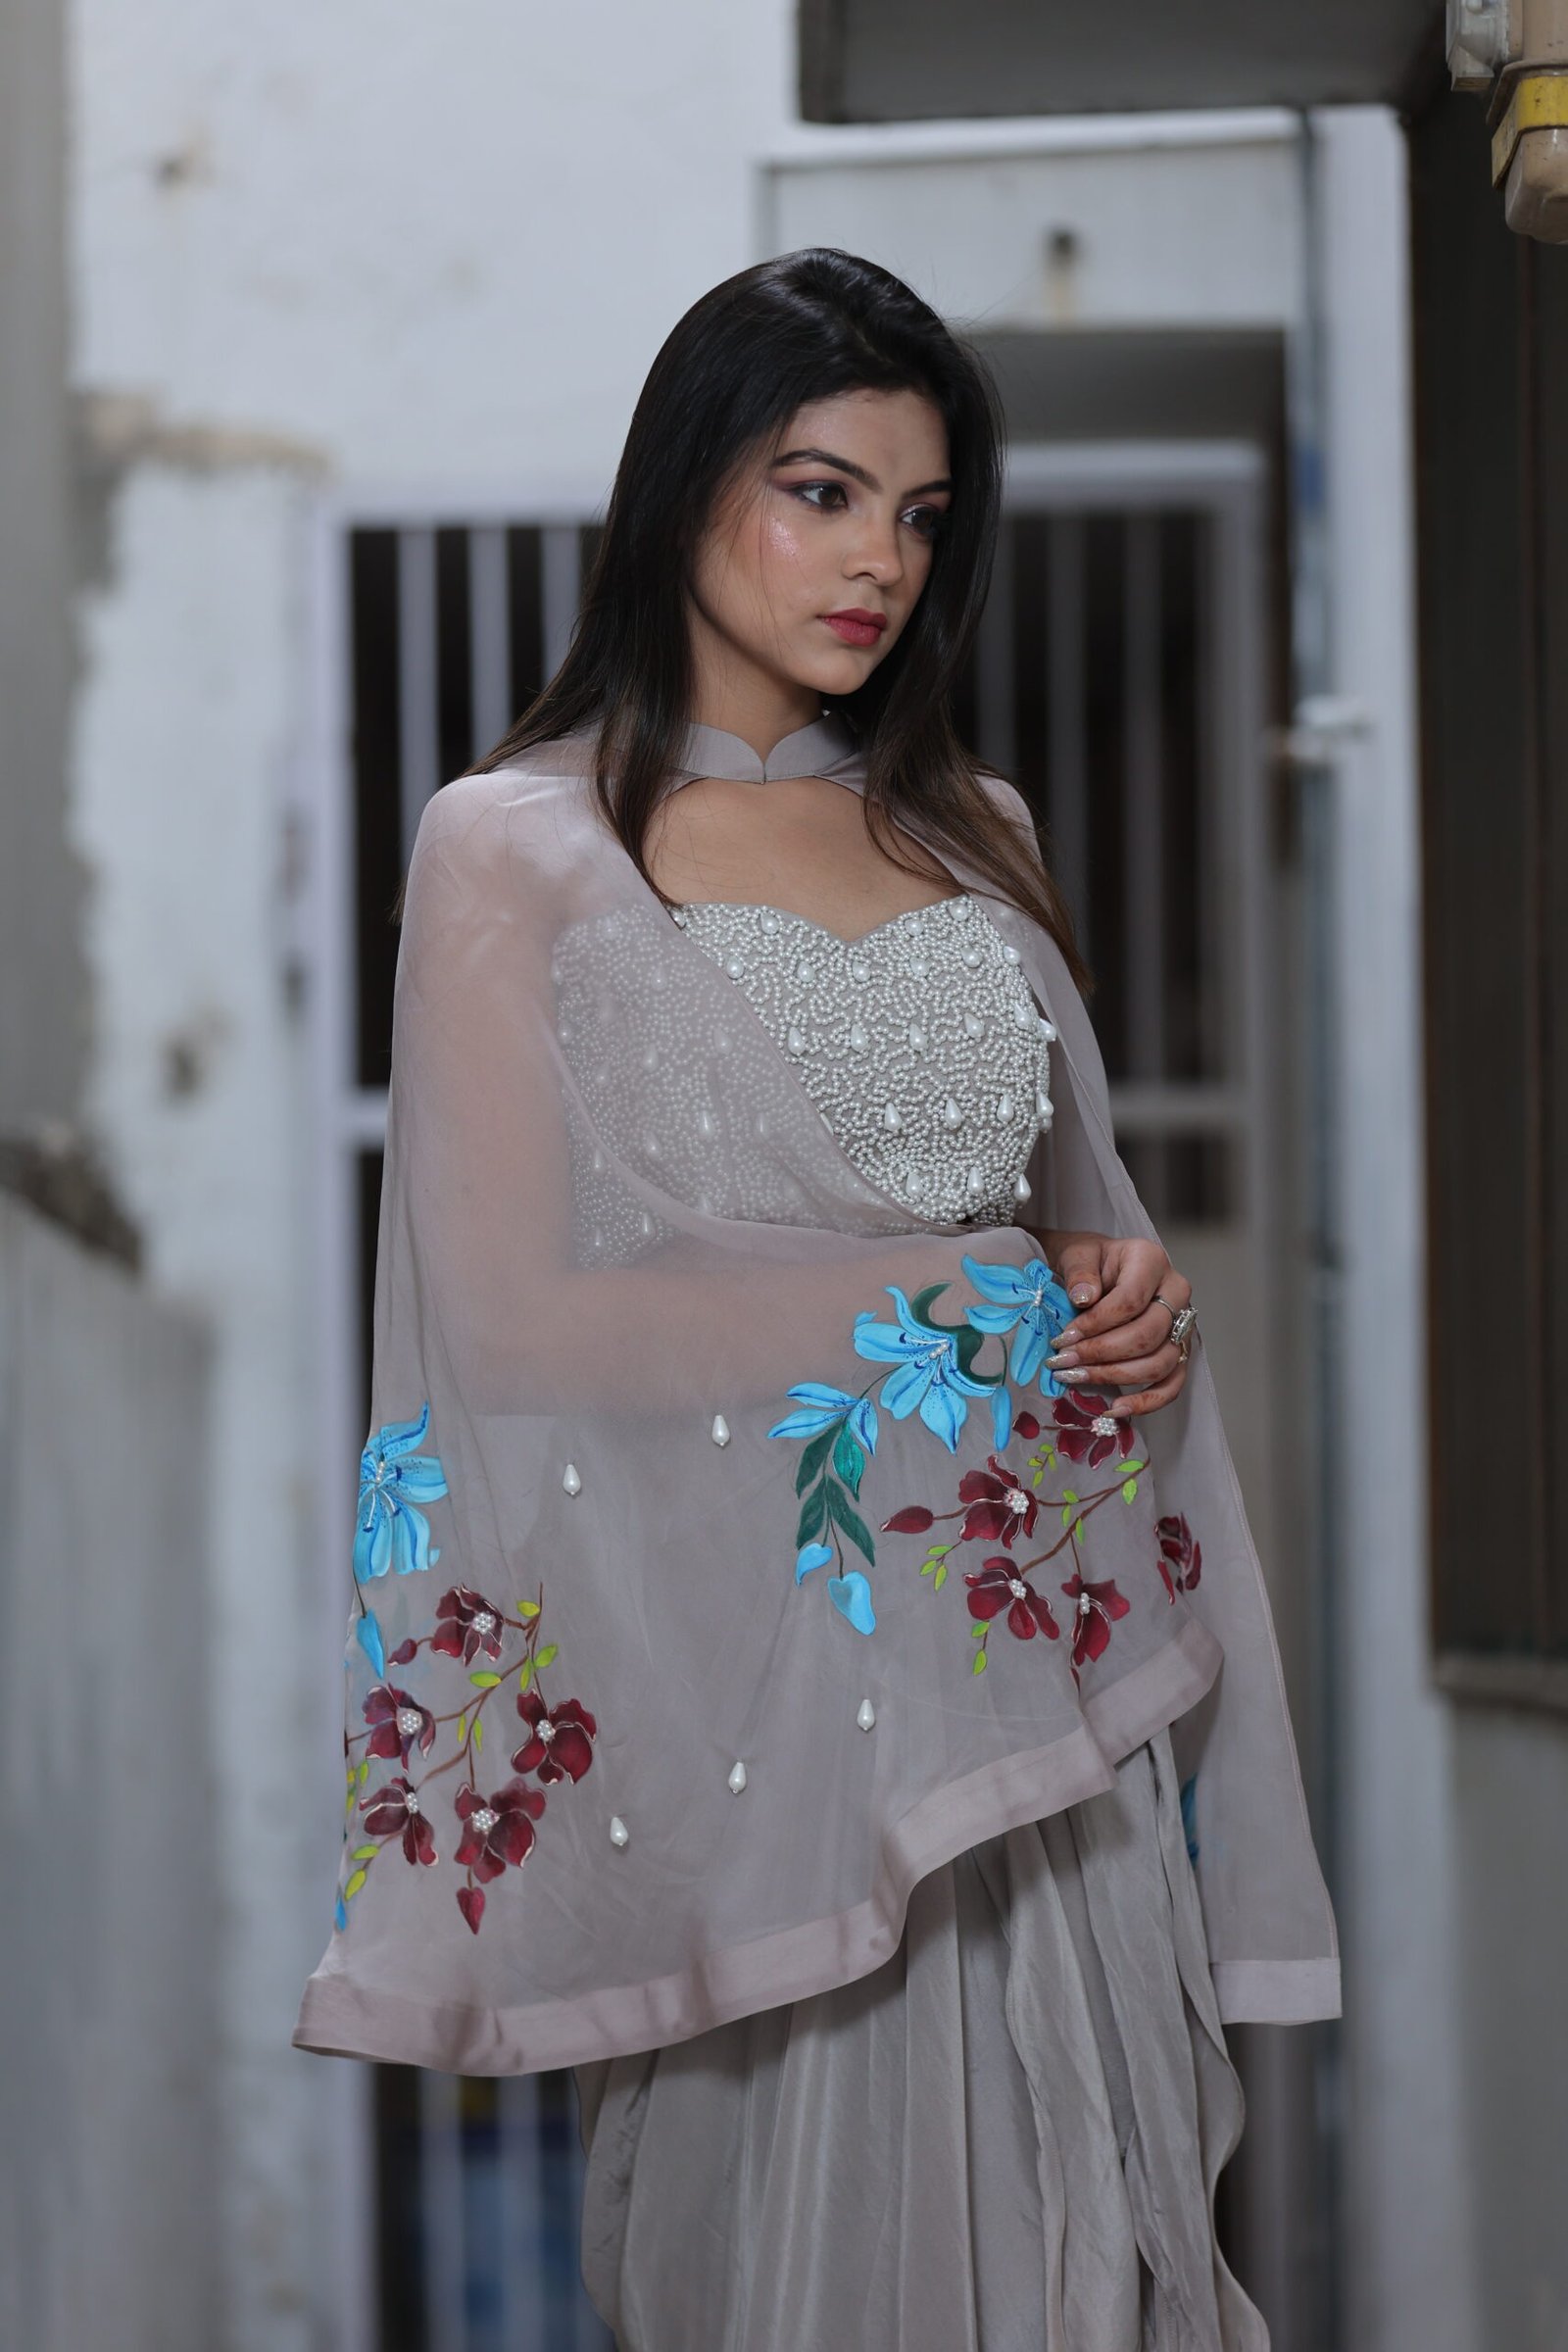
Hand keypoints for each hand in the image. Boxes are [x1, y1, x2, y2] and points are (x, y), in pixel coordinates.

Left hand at [1034, 1228, 1194, 1419]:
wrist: (1100, 1267)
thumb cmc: (1090, 1260)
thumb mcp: (1077, 1254)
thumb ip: (1079, 1272)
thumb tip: (1084, 1298)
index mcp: (1151, 1261)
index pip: (1130, 1301)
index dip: (1095, 1324)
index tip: (1063, 1338)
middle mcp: (1175, 1292)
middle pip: (1146, 1335)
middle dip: (1101, 1353)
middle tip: (1063, 1361)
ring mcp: (1181, 1323)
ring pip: (1159, 1362)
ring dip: (1115, 1376)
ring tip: (1076, 1377)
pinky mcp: (1178, 1350)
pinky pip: (1172, 1384)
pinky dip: (1146, 1401)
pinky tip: (1115, 1409)